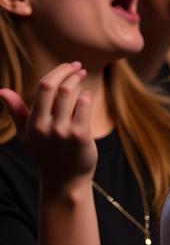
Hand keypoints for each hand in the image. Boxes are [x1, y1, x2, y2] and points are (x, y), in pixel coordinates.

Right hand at [0, 63, 96, 193]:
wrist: (65, 178)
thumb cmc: (46, 153)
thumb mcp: (26, 134)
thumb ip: (16, 111)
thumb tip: (2, 90)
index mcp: (33, 123)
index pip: (43, 86)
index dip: (58, 72)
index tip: (69, 65)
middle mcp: (47, 126)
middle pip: (57, 87)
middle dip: (69, 72)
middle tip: (79, 67)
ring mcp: (64, 131)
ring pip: (71, 94)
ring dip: (79, 81)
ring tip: (83, 77)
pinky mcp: (81, 136)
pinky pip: (85, 108)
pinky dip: (87, 96)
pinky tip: (87, 95)